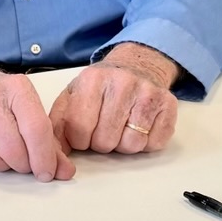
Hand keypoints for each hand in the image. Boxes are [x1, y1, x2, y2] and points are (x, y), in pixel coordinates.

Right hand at [0, 48, 73, 179]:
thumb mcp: (28, 109)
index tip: (47, 173)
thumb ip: (49, 141)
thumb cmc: (0, 99)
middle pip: (12, 150)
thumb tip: (65, 172)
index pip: (35, 129)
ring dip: (1, 166)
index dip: (44, 158)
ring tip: (3, 153)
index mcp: (16, 87)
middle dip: (22, 165)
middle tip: (24, 162)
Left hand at [48, 43, 179, 155]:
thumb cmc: (102, 87)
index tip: (82, 134)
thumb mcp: (73, 96)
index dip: (78, 140)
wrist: (137, 65)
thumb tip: (53, 155)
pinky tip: (139, 127)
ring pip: (131, 145)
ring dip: (123, 145)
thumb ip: (58, 123)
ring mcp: (148, 93)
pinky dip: (145, 143)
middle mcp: (122, 83)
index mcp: (92, 79)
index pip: (79, 128)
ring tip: (120, 128)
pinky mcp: (168, 105)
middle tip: (103, 129)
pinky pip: (154, 143)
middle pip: (105, 140)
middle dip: (100, 143)